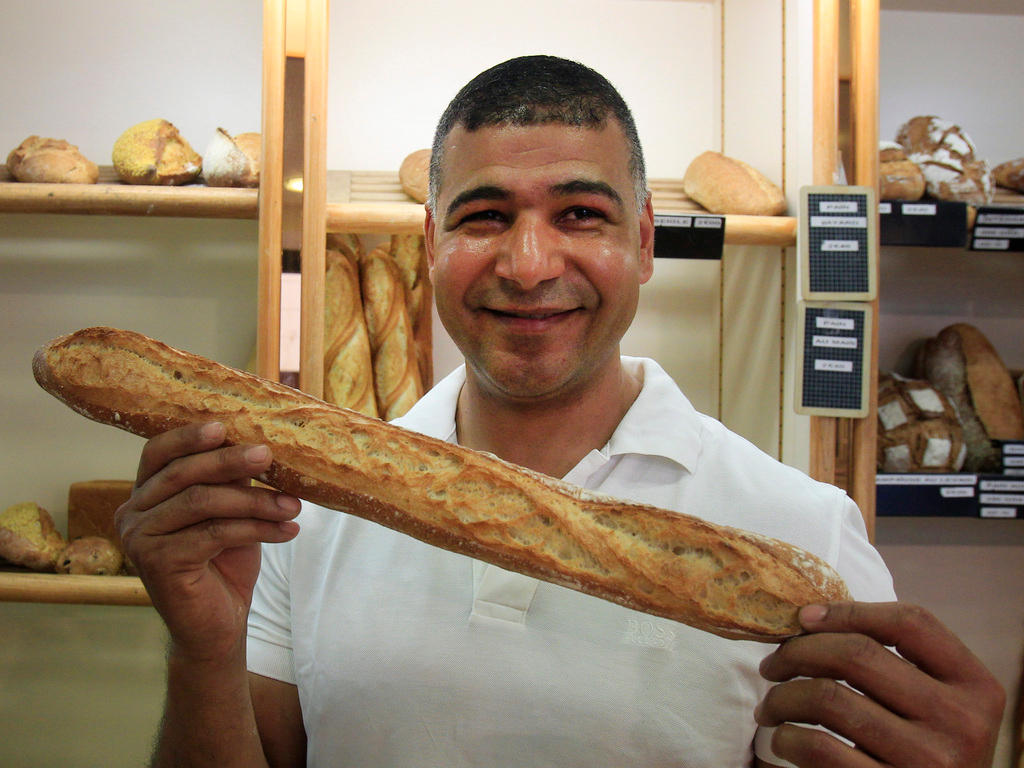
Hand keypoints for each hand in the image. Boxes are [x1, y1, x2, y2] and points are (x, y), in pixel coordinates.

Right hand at [115, 422, 300, 662]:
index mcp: (144, 494)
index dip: (188, 436)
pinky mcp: (159, 564)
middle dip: (230, 461)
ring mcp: (140, 539)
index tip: (224, 426)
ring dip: (256, 501)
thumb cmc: (223, 563)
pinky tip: (288, 531)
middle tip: (269, 456)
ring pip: (203, 502)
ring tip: (293, 505)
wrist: (217, 626)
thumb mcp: (230, 512)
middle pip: (184, 474)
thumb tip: (260, 441)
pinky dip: (258, 528)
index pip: (158, 453)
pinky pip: (215, 533)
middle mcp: (133, 514)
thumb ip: (232, 481)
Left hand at [755, 601, 1004, 767]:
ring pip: (828, 698)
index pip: (910, 622)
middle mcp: (960, 722)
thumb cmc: (925, 749)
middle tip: (773, 666)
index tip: (803, 617)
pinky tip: (785, 738)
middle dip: (798, 652)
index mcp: (975, 686)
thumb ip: (895, 663)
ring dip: (782, 697)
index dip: (848, 611)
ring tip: (771, 706)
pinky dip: (788, 738)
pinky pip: (819, 748)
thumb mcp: (935, 704)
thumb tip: (809, 620)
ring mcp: (929, 761)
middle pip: (858, 654)